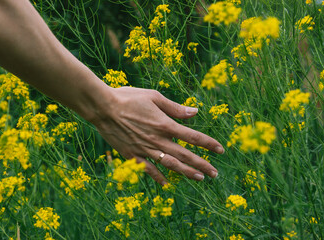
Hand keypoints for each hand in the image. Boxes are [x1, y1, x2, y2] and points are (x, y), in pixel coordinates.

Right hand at [93, 86, 223, 184]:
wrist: (103, 108)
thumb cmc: (129, 98)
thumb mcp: (154, 97)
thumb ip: (175, 108)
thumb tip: (195, 113)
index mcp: (165, 124)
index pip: (192, 137)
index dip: (208, 144)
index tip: (220, 150)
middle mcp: (158, 140)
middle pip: (185, 155)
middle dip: (202, 165)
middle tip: (214, 174)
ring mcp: (145, 150)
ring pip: (170, 165)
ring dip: (186, 173)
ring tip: (200, 179)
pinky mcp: (132, 155)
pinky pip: (148, 170)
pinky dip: (158, 177)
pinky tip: (167, 184)